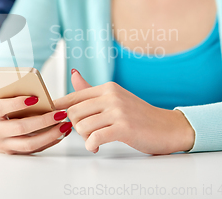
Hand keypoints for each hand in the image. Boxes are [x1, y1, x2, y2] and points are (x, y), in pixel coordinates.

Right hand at [0, 87, 72, 154]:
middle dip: (43, 121)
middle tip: (60, 113)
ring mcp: (4, 143)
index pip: (2, 108)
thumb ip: (3, 86)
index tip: (35, 98)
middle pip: (20, 128)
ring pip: (29, 144)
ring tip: (65, 126)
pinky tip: (60, 134)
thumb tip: (18, 77)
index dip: (18, 103)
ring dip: (50, 135)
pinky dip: (49, 142)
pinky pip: (33, 150)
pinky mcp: (14, 152)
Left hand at [53, 70, 194, 154]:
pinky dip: (91, 145)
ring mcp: (118, 111)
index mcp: (107, 88)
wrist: (168, 128)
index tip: (53, 116)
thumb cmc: (139, 116)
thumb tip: (73, 74)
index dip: (59, 108)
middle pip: (73, 112)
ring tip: (94, 139)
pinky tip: (96, 147)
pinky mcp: (124, 128)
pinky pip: (94, 138)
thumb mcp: (115, 98)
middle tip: (86, 133)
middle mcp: (111, 96)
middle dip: (74, 127)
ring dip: (84, 138)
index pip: (73, 96)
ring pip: (81, 126)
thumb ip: (90, 90)